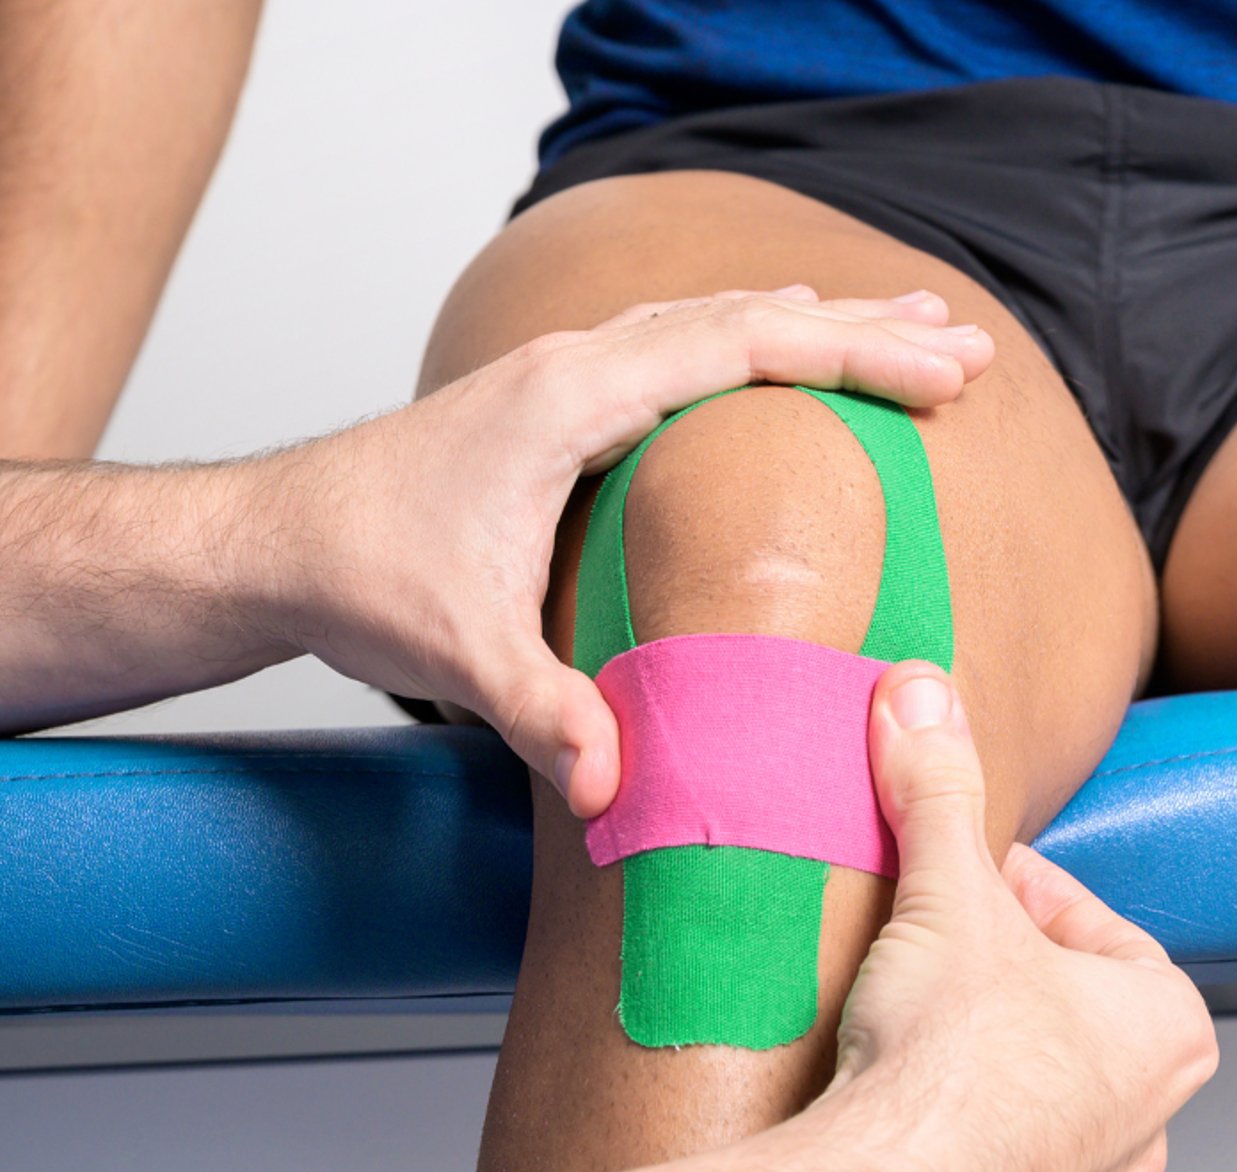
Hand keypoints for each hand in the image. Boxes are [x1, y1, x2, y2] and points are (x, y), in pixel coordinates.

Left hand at [262, 288, 992, 815]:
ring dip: (812, 326)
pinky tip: (771, 360)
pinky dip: (749, 346)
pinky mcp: (550, 407)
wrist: (270, 541)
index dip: (852, 360)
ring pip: (712, 324)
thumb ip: (543, 713)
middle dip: (863, 331)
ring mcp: (559, 378)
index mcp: (569, 399)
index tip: (941, 376)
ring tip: (900, 334)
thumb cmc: (355, 573)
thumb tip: (613, 790)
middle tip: (966, 345)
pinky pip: (675, 351)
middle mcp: (570, 366)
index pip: (743, 349)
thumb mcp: (457, 652)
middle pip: (746, 316)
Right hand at [834, 664, 1218, 1171]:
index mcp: (1166, 1032)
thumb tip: (920, 695)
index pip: (1097, 933)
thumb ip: (940, 787)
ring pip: (1056, 1141)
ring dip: (1000, 1105)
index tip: (962, 887)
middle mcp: (1148, 1131)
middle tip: (933, 970)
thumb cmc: (946, 1060)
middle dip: (1012, 1001)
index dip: (1019, 898)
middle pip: (1076, 1036)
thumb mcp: (946, 892)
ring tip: (916, 1068)